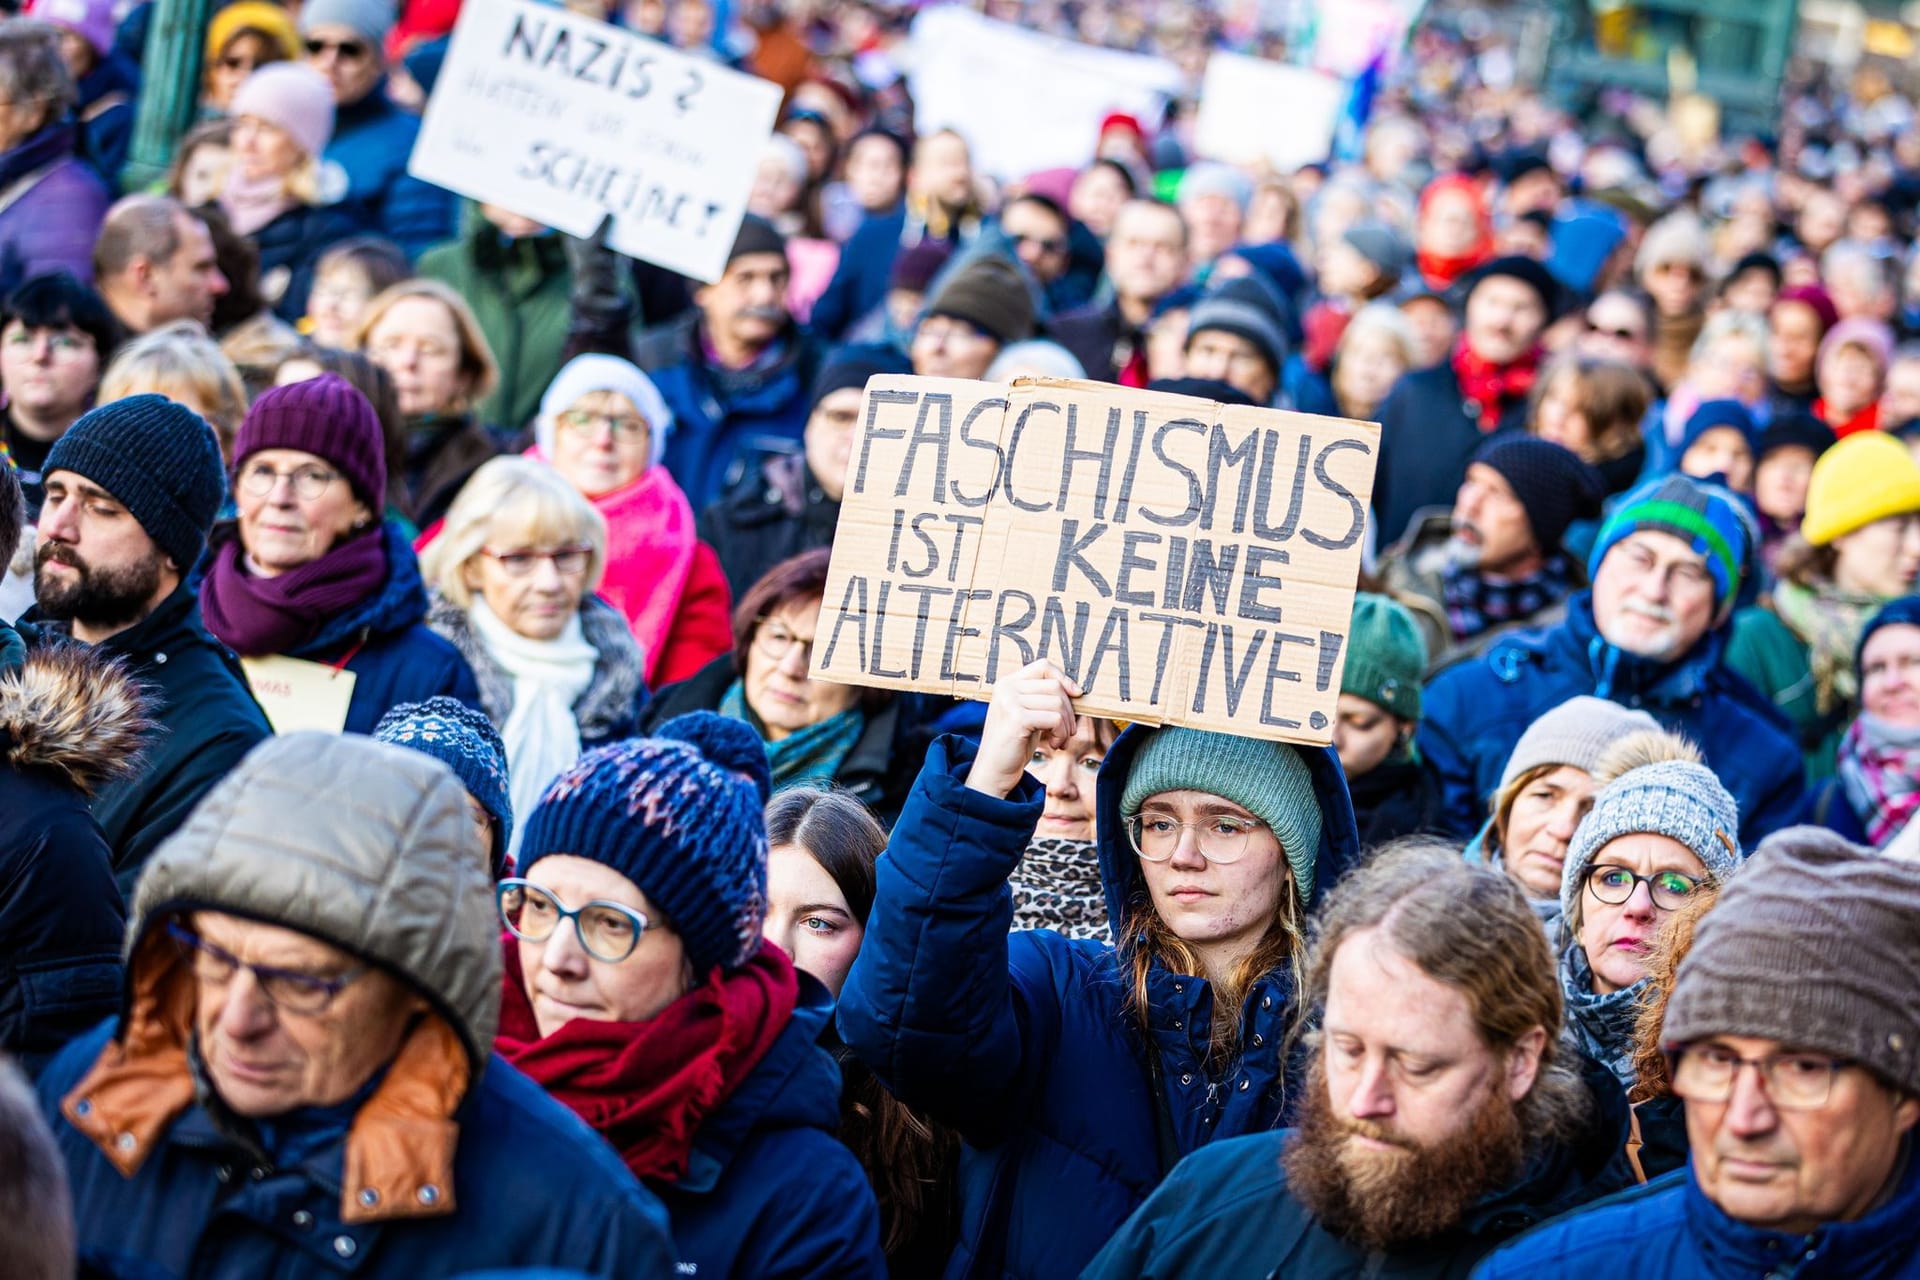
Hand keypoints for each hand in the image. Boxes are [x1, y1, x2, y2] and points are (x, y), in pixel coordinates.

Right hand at [966, 660, 1084, 798]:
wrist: (994, 771)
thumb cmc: (1014, 744)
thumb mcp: (1027, 714)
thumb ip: (1042, 699)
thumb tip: (1076, 690)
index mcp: (1007, 683)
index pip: (1043, 666)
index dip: (1064, 678)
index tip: (1077, 695)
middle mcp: (1006, 688)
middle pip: (1055, 686)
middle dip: (1069, 711)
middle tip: (1066, 732)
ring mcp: (1009, 701)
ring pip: (1058, 703)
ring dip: (1066, 726)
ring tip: (1059, 741)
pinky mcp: (1017, 718)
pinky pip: (1055, 718)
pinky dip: (1061, 733)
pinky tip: (1054, 745)